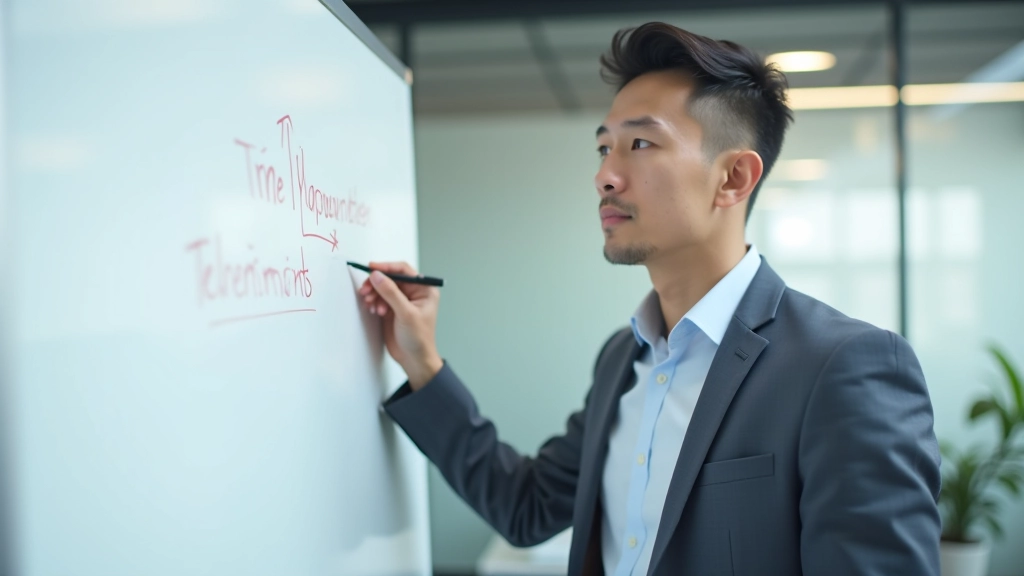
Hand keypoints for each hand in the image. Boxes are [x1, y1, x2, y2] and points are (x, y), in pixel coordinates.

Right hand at [357, 261, 442, 389]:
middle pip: (391, 278)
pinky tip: (373, 309)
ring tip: (370, 304)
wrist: (413, 359)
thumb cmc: (418, 338)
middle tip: (365, 290)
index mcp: (424, 289)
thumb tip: (377, 275)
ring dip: (374, 293)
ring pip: (383, 288)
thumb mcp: (406, 313)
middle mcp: (414, 292)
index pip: (403, 270)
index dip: (387, 267)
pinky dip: (374, 301)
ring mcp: (402, 301)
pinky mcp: (392, 309)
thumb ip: (391, 293)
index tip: (371, 268)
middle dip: (377, 283)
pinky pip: (380, 298)